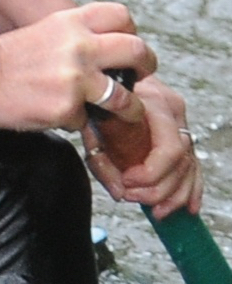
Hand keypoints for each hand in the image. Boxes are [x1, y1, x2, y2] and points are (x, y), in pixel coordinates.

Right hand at [0, 3, 154, 130]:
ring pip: (126, 98)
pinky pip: (87, 120)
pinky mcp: (67, 108)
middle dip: (146, 66)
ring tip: (124, 113)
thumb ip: (78, 37)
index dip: (130, 34)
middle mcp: (78, 46)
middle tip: (141, 76)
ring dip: (129, 109)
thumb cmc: (7, 60)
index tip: (127, 49)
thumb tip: (112, 52)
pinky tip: (58, 114)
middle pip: (137, 51)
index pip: (122, 18)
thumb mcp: (45, 32)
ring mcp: (75, 79)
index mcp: (71, 22)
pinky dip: (77, 121)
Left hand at [84, 75, 202, 218]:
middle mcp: (173, 111)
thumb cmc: (97, 95)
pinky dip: (191, 188)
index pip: (169, 149)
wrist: (106, 72)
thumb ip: (102, 159)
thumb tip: (119, 192)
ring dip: (175, 195)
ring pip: (190, 166)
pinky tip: (188, 206)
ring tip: (156, 211)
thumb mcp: (89, 123)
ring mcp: (181, 121)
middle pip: (181, 162)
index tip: (128, 182)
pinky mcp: (181, 131)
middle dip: (159, 188)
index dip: (151, 174)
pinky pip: (194, 164)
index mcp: (153, 103)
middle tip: (134, 198)